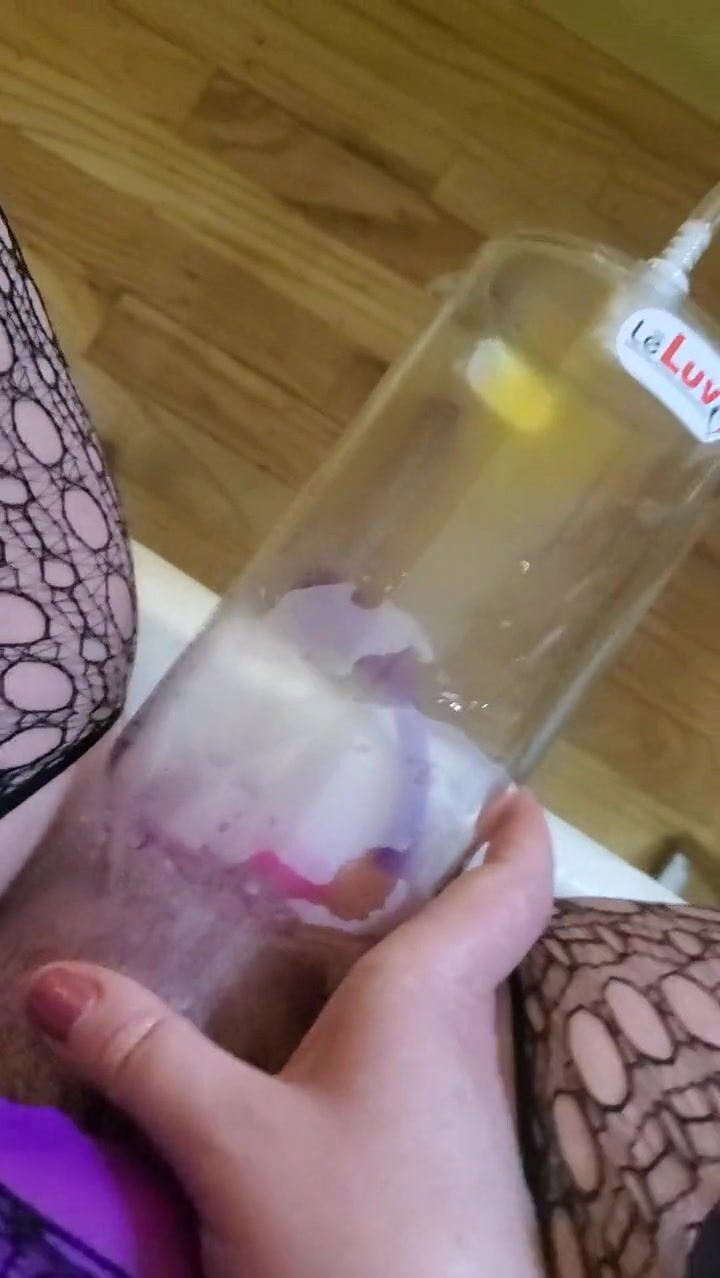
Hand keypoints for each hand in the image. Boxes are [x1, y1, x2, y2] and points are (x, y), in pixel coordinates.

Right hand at [26, 789, 551, 1277]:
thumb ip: (146, 1055)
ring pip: (445, 1014)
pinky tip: (326, 1069)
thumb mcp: (230, 1144)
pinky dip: (384, 1042)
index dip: (516, 836)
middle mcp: (463, 1049)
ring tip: (330, 948)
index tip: (508, 793)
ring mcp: (465, 1120)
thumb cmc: (355, 1239)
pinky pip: (424, 1076)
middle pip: (469, 946)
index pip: (507, 894)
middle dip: (427, 896)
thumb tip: (55, 978)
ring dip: (401, 972)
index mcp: (431, 1003)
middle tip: (357, 867)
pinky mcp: (449, 1177)